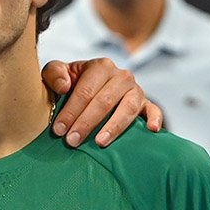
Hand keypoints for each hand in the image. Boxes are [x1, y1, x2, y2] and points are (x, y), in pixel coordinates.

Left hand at [41, 58, 162, 146]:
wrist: (89, 87)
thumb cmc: (70, 83)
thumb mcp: (57, 73)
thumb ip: (54, 74)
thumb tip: (64, 86)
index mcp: (100, 67)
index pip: (85, 91)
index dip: (71, 111)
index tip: (58, 130)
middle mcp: (121, 76)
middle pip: (104, 101)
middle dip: (86, 123)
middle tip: (72, 141)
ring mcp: (135, 90)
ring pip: (127, 108)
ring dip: (113, 127)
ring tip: (99, 142)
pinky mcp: (145, 103)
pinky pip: (153, 110)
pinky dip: (155, 118)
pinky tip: (152, 129)